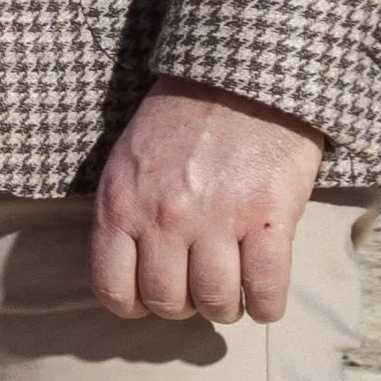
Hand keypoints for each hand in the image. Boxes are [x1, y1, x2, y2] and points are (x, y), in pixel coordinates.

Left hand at [89, 85, 319, 327]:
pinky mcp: (268, 218)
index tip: (150, 301)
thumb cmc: (185, 114)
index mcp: (121, 204)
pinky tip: (266, 299)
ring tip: (236, 294)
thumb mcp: (131, 159)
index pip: (112, 288)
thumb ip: (127, 212)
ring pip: (216, 302)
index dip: (133, 305)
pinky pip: (266, 289)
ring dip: (227, 308)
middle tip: (199, 291)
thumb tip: (133, 267)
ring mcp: (217, 220)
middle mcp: (163, 219)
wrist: (243, 72)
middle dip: (184, 307)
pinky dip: (267, 305)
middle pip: (167, 302)